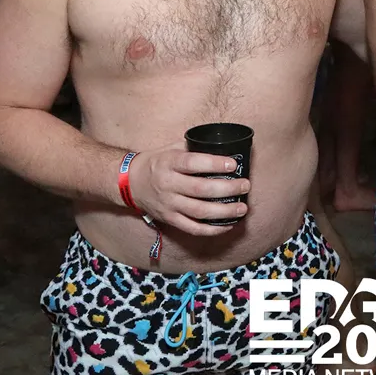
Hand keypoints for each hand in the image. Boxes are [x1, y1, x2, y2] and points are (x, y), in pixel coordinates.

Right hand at [127, 147, 250, 235]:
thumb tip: (222, 145)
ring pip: (199, 212)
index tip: (233, 164)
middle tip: (245, 186)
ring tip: (242, 208)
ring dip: (224, 212)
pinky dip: (212, 229)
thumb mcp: (171, 149)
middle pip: (201, 190)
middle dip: (227, 189)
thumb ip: (193, 148)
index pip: (193, 163)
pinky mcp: (170, 219)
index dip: (214, 164)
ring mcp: (169, 205)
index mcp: (169, 163)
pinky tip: (228, 224)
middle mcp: (168, 185)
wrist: (130, 182)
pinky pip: (193, 228)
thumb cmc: (156, 163)